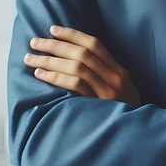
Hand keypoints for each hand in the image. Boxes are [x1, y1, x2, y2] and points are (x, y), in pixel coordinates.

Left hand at [23, 25, 141, 106]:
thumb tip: (75, 60)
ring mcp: (108, 91)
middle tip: (35, 42)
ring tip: (30, 58)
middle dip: (55, 45)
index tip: (52, 29)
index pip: (94, 44)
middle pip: (82, 53)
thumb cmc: (123, 113)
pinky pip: (74, 85)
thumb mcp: (120, 90)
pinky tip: (40, 75)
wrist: (135, 136)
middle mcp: (115, 78)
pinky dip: (55, 77)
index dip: (72, 35)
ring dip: (50, 60)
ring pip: (76, 67)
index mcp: (120, 71)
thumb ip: (104, 76)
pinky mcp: (98, 105)